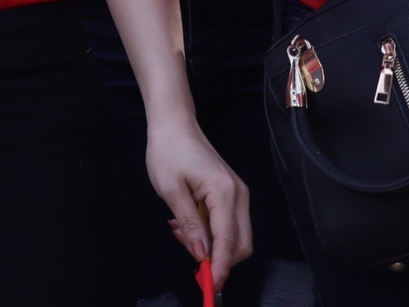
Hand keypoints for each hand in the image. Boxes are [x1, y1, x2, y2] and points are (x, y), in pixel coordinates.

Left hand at [146, 114, 252, 288]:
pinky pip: (228, 223)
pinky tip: (188, 222)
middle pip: (240, 244)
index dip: (222, 267)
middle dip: (217, 257)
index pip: (229, 242)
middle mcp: (239, 196)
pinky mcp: (232, 194)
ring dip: (211, 244)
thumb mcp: (171, 190)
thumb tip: (202, 254)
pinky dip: (211, 231)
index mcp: (225, 193)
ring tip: (180, 229)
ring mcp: (238, 194)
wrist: (174, 123)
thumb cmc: (168, 151)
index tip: (212, 286)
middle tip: (186, 247)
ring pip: (235, 236)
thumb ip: (189, 224)